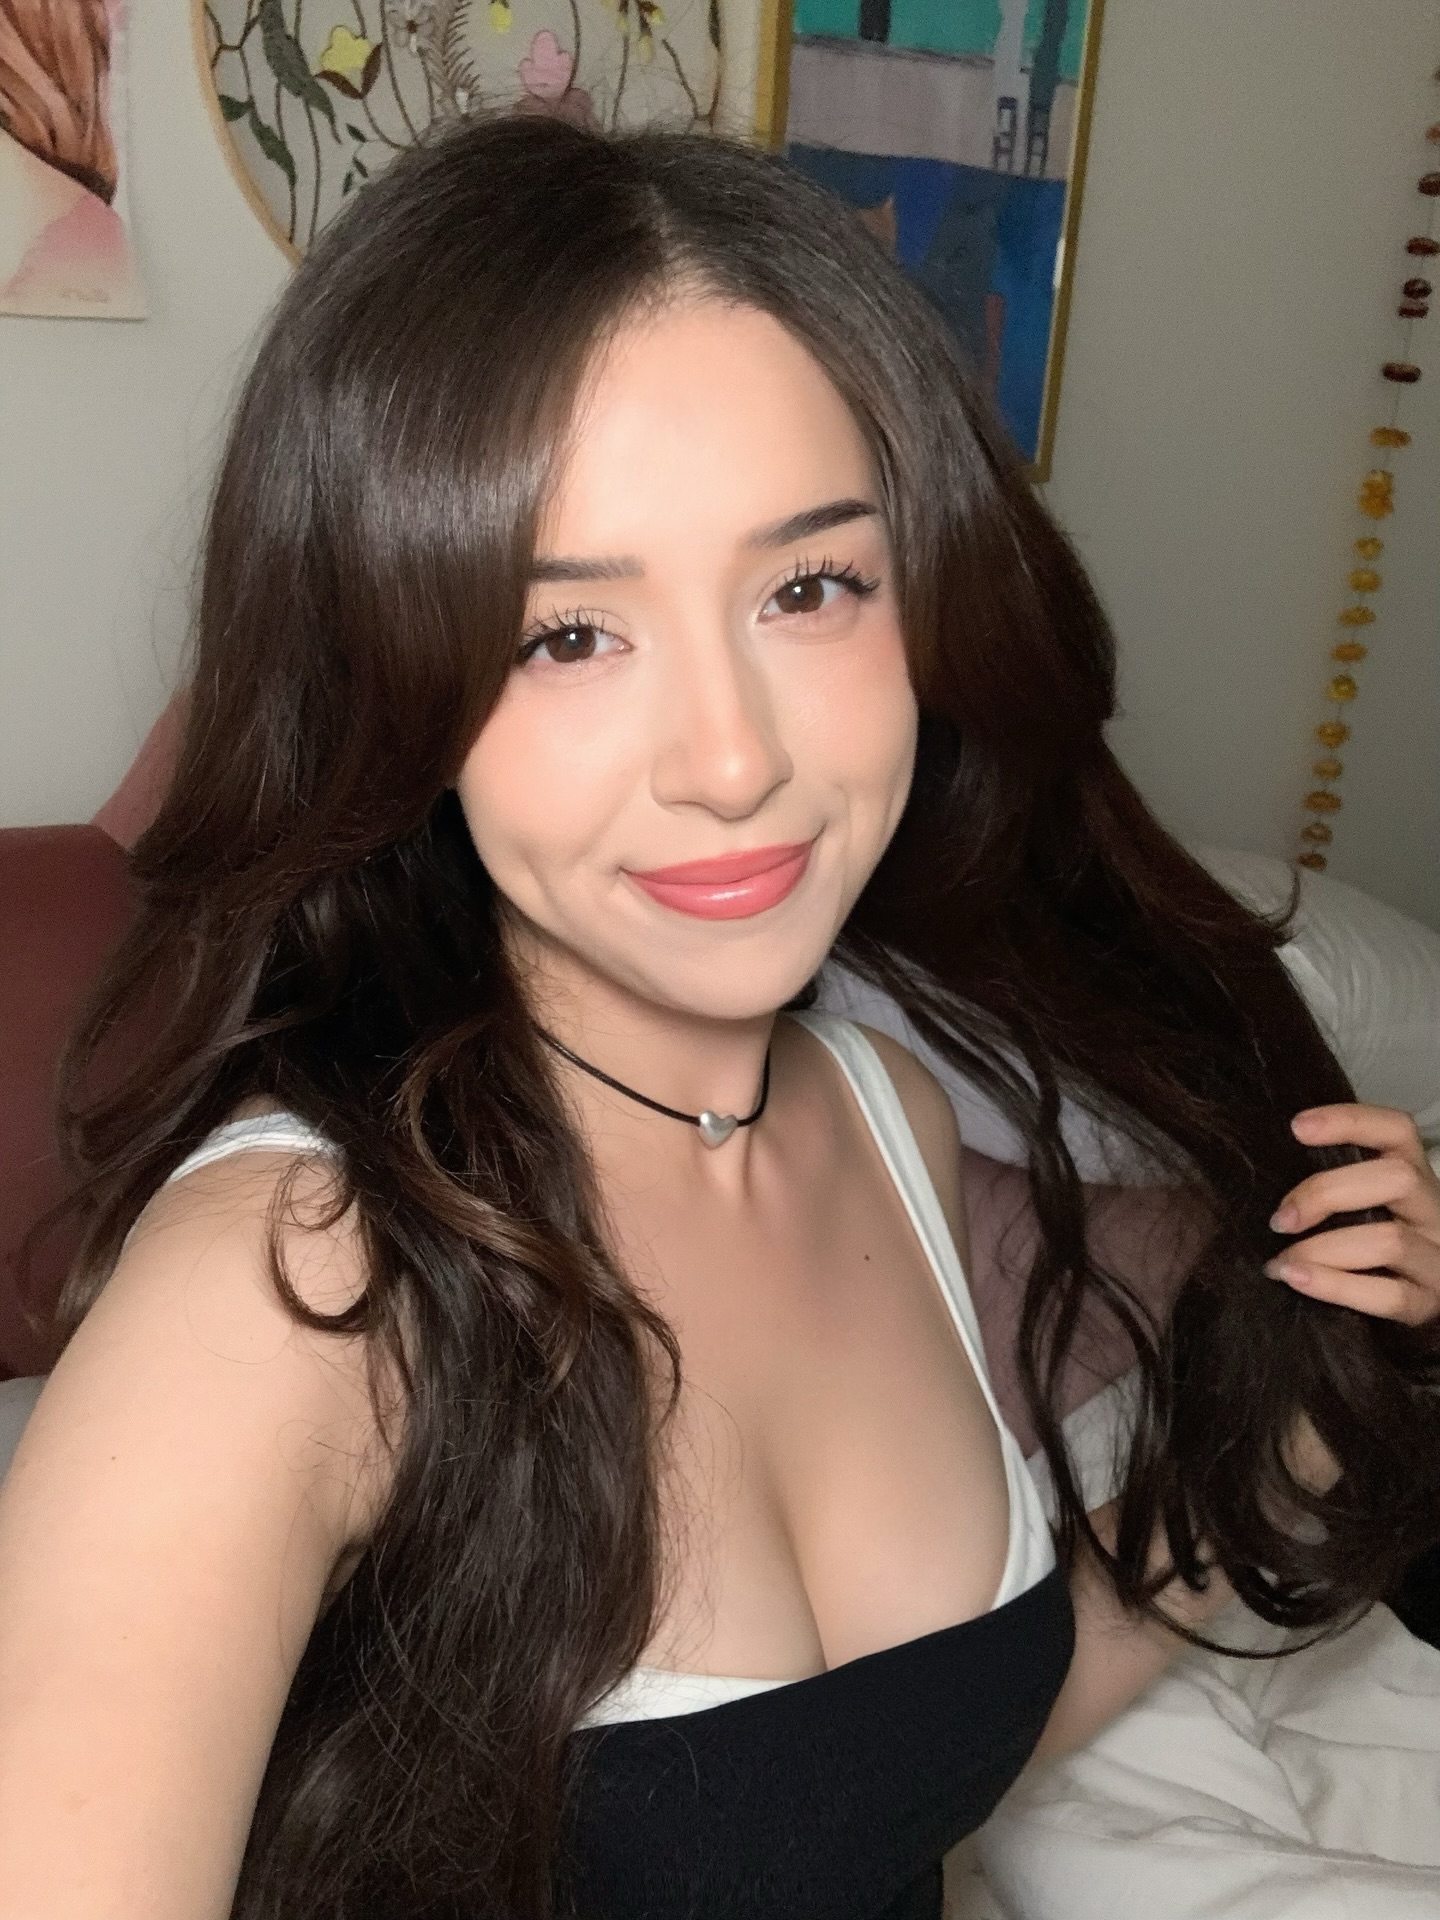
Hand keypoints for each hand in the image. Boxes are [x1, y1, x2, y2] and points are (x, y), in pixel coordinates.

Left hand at [1264, 1104, 1439, 1325]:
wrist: (1415, 1296)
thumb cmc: (1370, 1243)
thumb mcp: (1364, 1203)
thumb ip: (1331, 1185)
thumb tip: (1260, 1173)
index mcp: (1413, 1175)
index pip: (1396, 1130)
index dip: (1349, 1121)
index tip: (1297, 1127)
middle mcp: (1433, 1210)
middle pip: (1398, 1178)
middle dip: (1327, 1193)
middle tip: (1280, 1220)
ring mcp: (1436, 1258)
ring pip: (1390, 1241)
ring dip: (1323, 1249)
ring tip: (1280, 1262)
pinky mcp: (1428, 1302)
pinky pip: (1389, 1296)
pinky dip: (1336, 1286)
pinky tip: (1297, 1279)